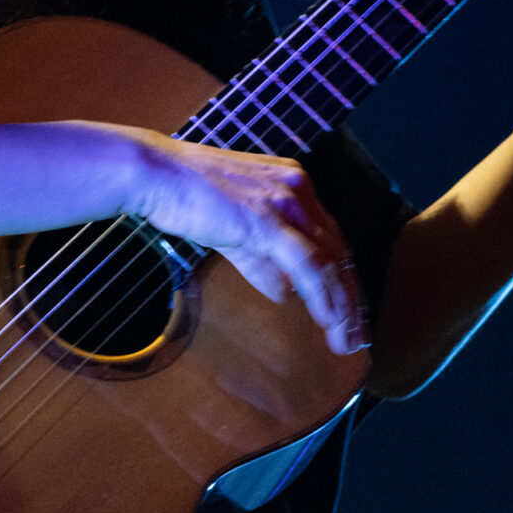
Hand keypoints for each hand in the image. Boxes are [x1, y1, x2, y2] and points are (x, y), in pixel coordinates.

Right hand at [115, 130, 366, 354]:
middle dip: (350, 298)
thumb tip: (286, 293)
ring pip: (329, 260)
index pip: (330, 239)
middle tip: (355, 335)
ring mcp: (285, 202)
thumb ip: (262, 261)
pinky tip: (327, 319)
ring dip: (341, 304)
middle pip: (338, 251)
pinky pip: (306, 262)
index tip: (347, 312)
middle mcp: (299, 189)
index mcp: (294, 186)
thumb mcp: (234, 233)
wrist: (156, 174)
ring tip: (344, 338)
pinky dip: (322, 294)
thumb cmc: (186, 197)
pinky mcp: (267, 219)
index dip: (342, 278)